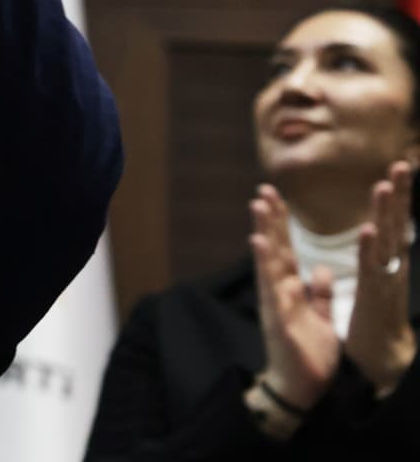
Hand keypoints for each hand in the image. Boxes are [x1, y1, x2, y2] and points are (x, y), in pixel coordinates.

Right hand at [251, 184, 339, 409]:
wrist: (301, 390)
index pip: (287, 250)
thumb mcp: (321, 320)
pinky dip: (264, 263)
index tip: (277, 198)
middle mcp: (278, 292)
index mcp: (291, 291)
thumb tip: (321, 267)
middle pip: (275, 249)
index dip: (282, 225)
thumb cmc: (310, 357)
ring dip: (264, 232)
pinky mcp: (277, 317)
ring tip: (258, 206)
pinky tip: (259, 243)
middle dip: (270, 220)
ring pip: (269, 262)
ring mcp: (275, 303)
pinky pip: (271, 286)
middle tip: (264, 190)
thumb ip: (320, 294)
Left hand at [346, 161, 415, 394]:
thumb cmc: (376, 324)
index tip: (395, 170)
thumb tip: (379, 236)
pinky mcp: (375, 301)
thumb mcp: (375, 284)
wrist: (381, 365)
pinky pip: (372, 271)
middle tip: (400, 164)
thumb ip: (375, 259)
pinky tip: (370, 230)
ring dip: (386, 214)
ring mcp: (385, 284)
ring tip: (384, 185)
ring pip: (387, 243)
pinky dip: (371, 250)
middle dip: (398, 196)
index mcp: (387, 264)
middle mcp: (391, 270)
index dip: (394, 199)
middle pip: (396, 226)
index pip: (392, 224)